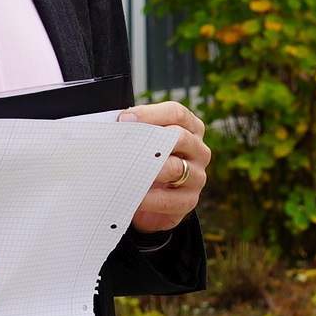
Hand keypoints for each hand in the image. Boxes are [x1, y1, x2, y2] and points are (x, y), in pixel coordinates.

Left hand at [120, 101, 209, 233]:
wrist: (150, 202)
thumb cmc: (145, 164)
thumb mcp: (144, 144)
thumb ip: (134, 132)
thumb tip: (117, 126)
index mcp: (190, 129)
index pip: (176, 113)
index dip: (150, 114)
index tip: (124, 120)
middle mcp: (198, 150)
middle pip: (179, 137)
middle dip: (148, 139)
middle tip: (124, 145)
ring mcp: (197, 176)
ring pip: (175, 168)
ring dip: (148, 169)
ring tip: (126, 172)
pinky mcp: (189, 200)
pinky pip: (169, 199)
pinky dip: (148, 199)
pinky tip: (132, 197)